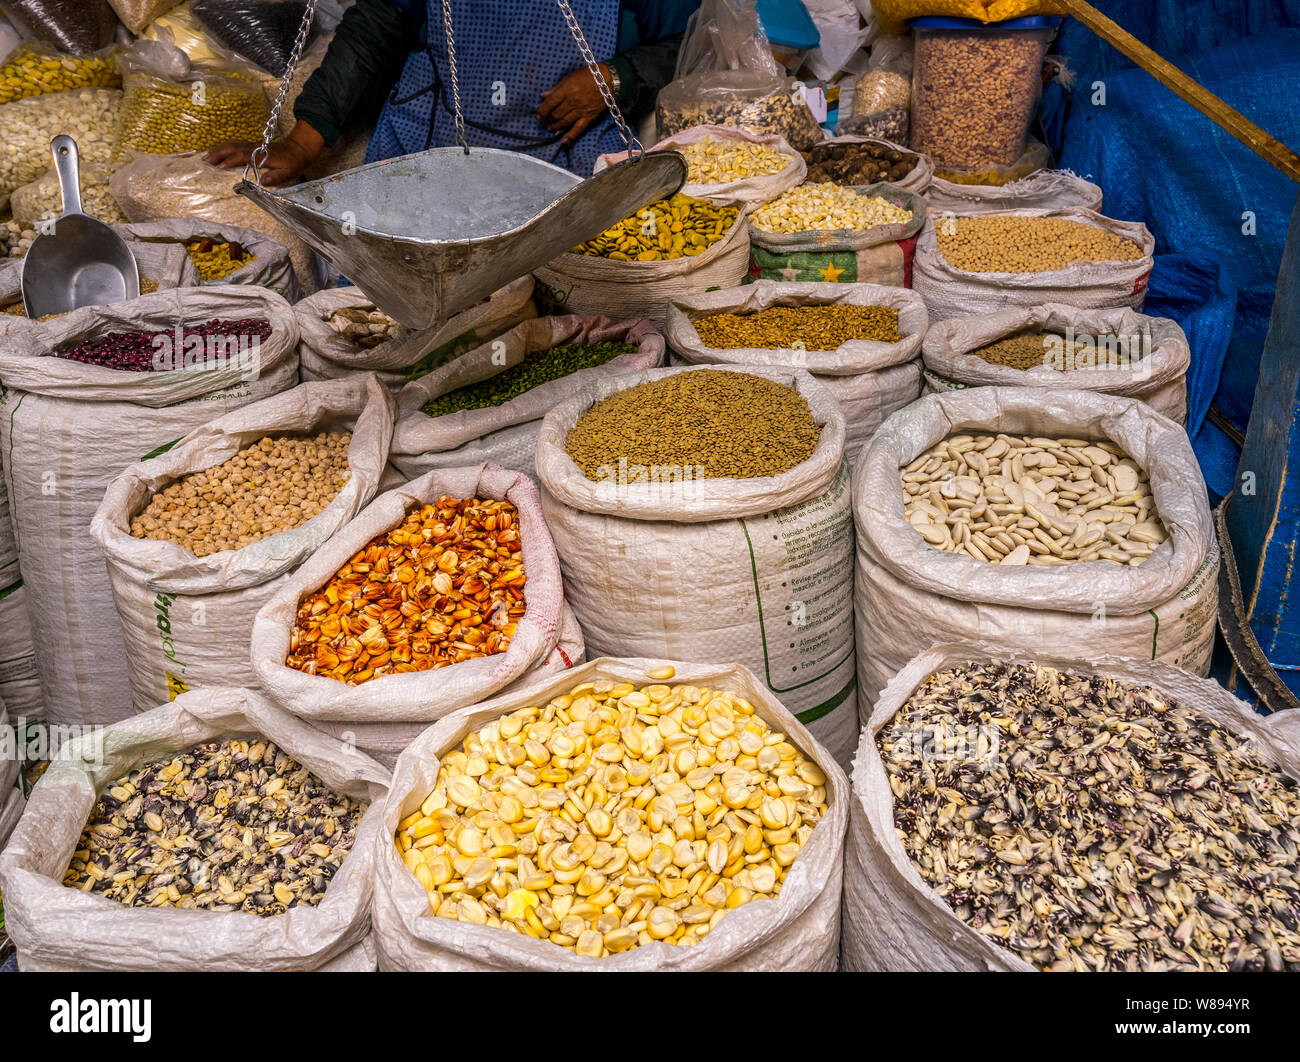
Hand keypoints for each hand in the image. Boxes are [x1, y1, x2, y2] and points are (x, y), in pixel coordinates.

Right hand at [206, 121, 324, 184]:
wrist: (297, 149)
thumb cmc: (292, 162)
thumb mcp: (288, 172)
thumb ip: (276, 177)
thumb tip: (263, 181)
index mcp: (260, 155)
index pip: (241, 156)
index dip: (230, 161)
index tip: (219, 168)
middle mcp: (253, 148)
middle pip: (231, 147)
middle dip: (217, 154)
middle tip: (204, 162)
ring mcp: (251, 145)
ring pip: (230, 144)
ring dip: (217, 150)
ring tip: (205, 158)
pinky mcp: (250, 145)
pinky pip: (233, 144)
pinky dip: (223, 148)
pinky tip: (216, 153)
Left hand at [538, 63, 612, 143]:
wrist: (608, 80)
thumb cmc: (587, 75)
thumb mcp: (570, 77)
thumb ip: (556, 88)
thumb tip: (543, 96)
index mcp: (567, 89)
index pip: (550, 103)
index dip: (542, 111)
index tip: (538, 115)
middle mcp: (573, 101)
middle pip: (556, 114)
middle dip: (548, 119)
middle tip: (545, 120)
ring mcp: (582, 110)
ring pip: (565, 122)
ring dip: (556, 127)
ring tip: (550, 128)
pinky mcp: (589, 117)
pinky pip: (579, 128)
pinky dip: (571, 135)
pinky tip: (564, 140)